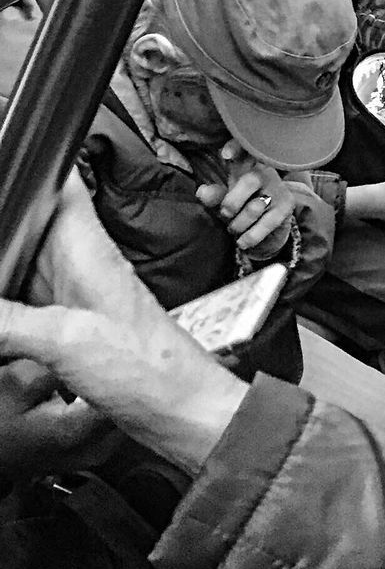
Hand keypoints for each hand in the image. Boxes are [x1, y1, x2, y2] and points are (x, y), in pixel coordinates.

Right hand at [0, 173, 246, 474]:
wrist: (183, 408)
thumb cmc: (152, 368)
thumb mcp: (68, 342)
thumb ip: (9, 323)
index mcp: (90, 251)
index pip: (62, 186)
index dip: (33, 166)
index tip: (2, 159)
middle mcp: (83, 265)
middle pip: (28, 226)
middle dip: (2, 226)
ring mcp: (77, 296)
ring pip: (23, 265)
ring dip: (3, 268)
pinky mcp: (73, 327)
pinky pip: (26, 303)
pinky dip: (6, 308)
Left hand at [195, 141, 294, 255]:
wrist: (267, 224)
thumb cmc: (241, 205)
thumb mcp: (224, 199)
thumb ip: (214, 195)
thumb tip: (201, 192)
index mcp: (245, 163)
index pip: (243, 149)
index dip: (236, 147)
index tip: (226, 155)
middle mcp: (265, 170)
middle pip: (250, 181)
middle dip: (232, 203)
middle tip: (225, 214)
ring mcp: (278, 187)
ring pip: (255, 207)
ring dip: (238, 224)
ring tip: (233, 228)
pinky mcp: (287, 205)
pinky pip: (266, 223)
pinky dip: (251, 236)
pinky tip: (242, 241)